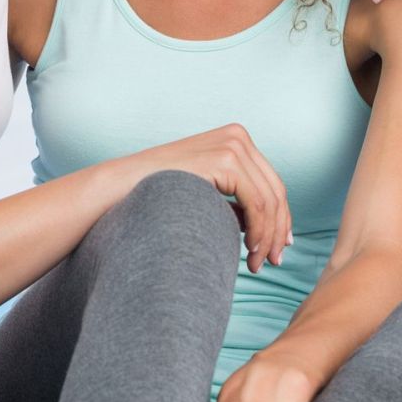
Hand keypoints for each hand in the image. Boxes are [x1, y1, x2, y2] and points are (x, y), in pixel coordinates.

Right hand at [117, 123, 290, 273]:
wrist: (121, 187)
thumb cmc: (159, 194)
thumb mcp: (207, 192)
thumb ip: (236, 202)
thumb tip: (267, 228)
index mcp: (236, 139)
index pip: (271, 185)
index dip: (280, 220)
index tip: (278, 249)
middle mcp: (238, 136)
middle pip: (276, 192)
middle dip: (277, 232)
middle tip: (272, 262)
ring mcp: (233, 145)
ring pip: (269, 201)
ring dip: (267, 238)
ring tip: (256, 264)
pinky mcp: (225, 159)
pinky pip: (257, 203)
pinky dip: (259, 232)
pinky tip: (249, 252)